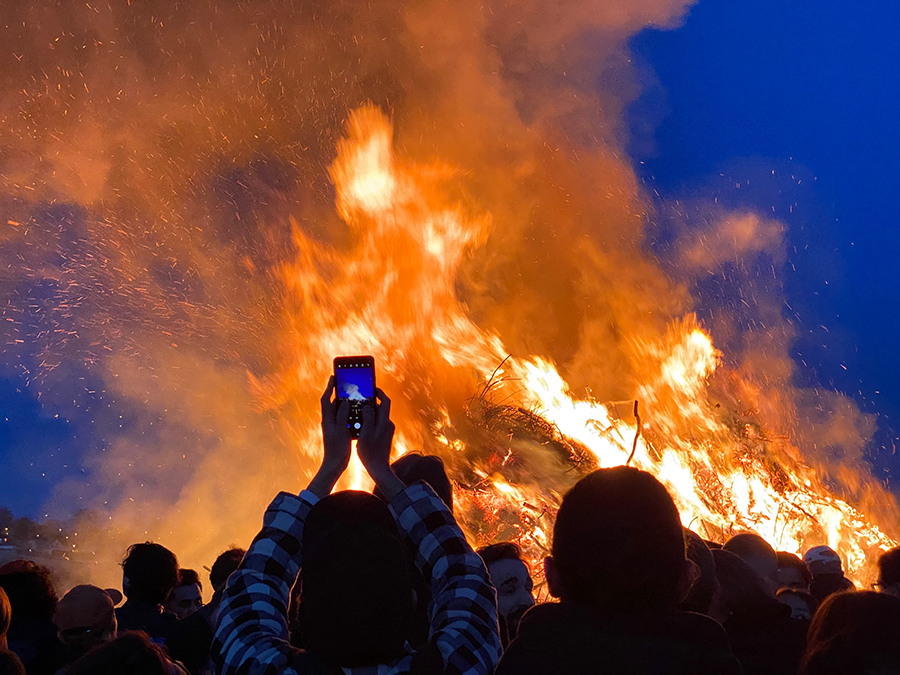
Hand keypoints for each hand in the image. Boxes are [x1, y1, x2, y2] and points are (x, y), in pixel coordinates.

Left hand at [307, 377, 350, 497]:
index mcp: (327, 419)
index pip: (326, 399)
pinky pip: (344, 418)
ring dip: (346, 402)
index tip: (334, 377)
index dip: (329, 387)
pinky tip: (358, 412)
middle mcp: (329, 421)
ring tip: (354, 395)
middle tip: (346, 383)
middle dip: (338, 392)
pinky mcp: (338, 431)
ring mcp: (333, 426)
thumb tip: (344, 401)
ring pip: (339, 410)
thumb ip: (342, 415)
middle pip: (332, 402)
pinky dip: (349, 413)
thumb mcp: (341, 430)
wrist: (334, 464)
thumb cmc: (337, 449)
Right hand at [357, 388, 403, 499]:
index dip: (379, 393)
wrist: (379, 469)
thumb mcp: (366, 434)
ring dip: (369, 413)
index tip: (371, 388)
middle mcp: (388, 424)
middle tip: (360, 399)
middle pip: (381, 408)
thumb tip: (368, 405)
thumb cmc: (371, 452)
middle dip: (371, 403)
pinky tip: (360, 426)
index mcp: (385, 422)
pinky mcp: (384, 437)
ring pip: (378, 417)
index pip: (385, 401)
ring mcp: (387, 431)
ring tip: (357, 413)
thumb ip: (368, 418)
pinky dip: (370, 422)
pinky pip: (377, 424)